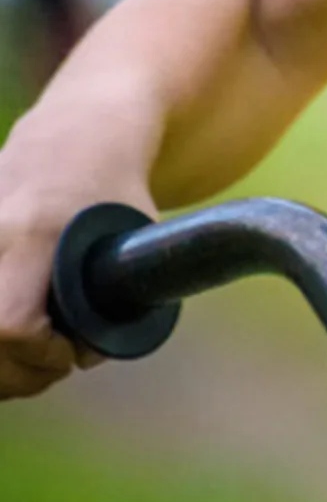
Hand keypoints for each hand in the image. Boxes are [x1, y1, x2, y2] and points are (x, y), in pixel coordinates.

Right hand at [0, 108, 157, 398]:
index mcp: (35, 232)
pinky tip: (8, 348)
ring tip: (33, 359)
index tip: (72, 354)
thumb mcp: (138, 233)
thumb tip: (92, 355)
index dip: (40, 354)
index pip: (10, 322)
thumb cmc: (115, 187)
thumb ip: (126, 294)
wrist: (76, 128)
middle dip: (15, 372)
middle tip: (52, 367)